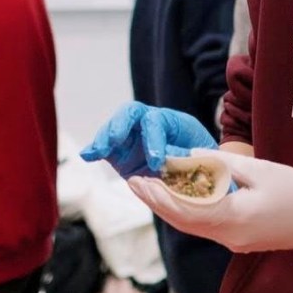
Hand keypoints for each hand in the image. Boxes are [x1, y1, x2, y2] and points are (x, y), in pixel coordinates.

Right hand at [81, 102, 215, 179]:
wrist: (202, 178)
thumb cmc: (205, 165)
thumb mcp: (200, 158)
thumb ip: (182, 158)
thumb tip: (160, 161)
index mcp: (173, 122)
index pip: (156, 121)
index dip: (153, 139)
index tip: (156, 162)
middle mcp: (151, 125)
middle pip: (130, 113)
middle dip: (119, 125)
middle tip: (113, 141)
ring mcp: (134, 138)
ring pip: (115, 129)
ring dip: (104, 138)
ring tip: (95, 152)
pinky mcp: (122, 153)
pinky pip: (107, 148)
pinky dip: (96, 150)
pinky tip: (87, 155)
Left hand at [127, 150, 292, 259]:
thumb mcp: (261, 170)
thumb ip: (224, 164)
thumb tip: (191, 155)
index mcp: (234, 218)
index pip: (187, 211)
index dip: (160, 197)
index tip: (141, 181)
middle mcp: (228, 236)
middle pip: (183, 222)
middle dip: (157, 202)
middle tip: (135, 181)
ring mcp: (232, 241)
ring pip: (191, 225)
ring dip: (169, 207)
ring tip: (149, 186)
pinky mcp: (237, 239)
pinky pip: (204, 226)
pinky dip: (186, 211)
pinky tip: (177, 195)